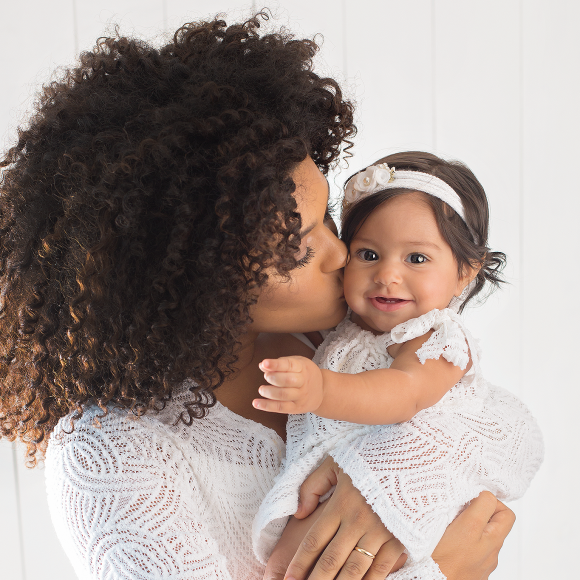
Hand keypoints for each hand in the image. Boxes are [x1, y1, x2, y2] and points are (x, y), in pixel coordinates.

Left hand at [253, 356, 324, 413]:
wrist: (322, 390)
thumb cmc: (304, 373)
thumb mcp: (297, 363)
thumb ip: (280, 364)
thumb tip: (262, 365)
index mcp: (302, 367)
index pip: (289, 365)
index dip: (276, 364)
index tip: (265, 363)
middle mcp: (303, 382)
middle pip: (288, 380)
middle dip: (274, 378)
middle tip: (266, 376)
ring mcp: (300, 396)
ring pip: (284, 395)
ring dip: (270, 392)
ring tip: (261, 390)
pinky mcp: (296, 408)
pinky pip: (281, 407)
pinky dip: (267, 406)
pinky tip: (256, 403)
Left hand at [265, 457, 405, 579]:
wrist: (417, 456)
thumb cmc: (373, 457)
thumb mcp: (338, 462)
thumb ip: (314, 485)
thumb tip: (298, 513)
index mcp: (342, 503)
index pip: (314, 540)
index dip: (299, 563)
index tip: (287, 578)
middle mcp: (359, 521)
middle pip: (331, 560)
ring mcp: (381, 533)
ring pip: (354, 570)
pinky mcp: (401, 539)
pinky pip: (381, 569)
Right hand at [432, 491, 515, 579]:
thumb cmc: (430, 562)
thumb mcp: (434, 526)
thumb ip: (448, 507)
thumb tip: (460, 495)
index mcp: (472, 530)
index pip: (490, 499)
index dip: (478, 493)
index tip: (466, 496)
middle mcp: (487, 547)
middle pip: (505, 517)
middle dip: (491, 508)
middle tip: (473, 507)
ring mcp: (489, 561)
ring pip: (496, 535)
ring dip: (484, 526)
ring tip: (461, 525)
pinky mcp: (485, 571)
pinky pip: (488, 550)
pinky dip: (479, 542)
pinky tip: (460, 543)